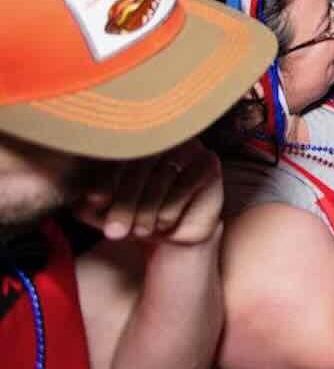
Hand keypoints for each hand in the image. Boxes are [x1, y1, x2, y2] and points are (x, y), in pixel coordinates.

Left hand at [74, 139, 224, 243]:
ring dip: (146, 210)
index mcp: (133, 139)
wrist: (174, 232)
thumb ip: (93, 205)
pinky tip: (162, 224)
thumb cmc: (136, 213)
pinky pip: (185, 185)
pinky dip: (170, 208)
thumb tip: (89, 200)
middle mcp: (162, 137)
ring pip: (161, 177)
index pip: (117, 154)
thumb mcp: (106, 211)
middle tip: (114, 232)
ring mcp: (188, 147)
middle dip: (125, 203)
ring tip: (138, 232)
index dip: (105, 179)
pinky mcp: (208, 163)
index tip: (94, 202)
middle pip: (140, 166)